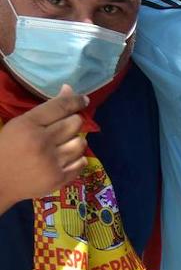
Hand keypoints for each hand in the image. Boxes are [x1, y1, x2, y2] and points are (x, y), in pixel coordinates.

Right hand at [0, 85, 88, 210]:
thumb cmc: (4, 149)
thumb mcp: (18, 125)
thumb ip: (44, 110)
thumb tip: (68, 89)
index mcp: (27, 125)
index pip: (60, 107)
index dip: (75, 101)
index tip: (84, 100)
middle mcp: (42, 142)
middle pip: (75, 124)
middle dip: (73, 123)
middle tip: (64, 128)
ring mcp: (51, 162)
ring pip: (81, 143)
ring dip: (75, 141)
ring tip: (63, 145)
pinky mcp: (58, 179)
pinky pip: (82, 163)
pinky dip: (77, 159)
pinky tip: (65, 159)